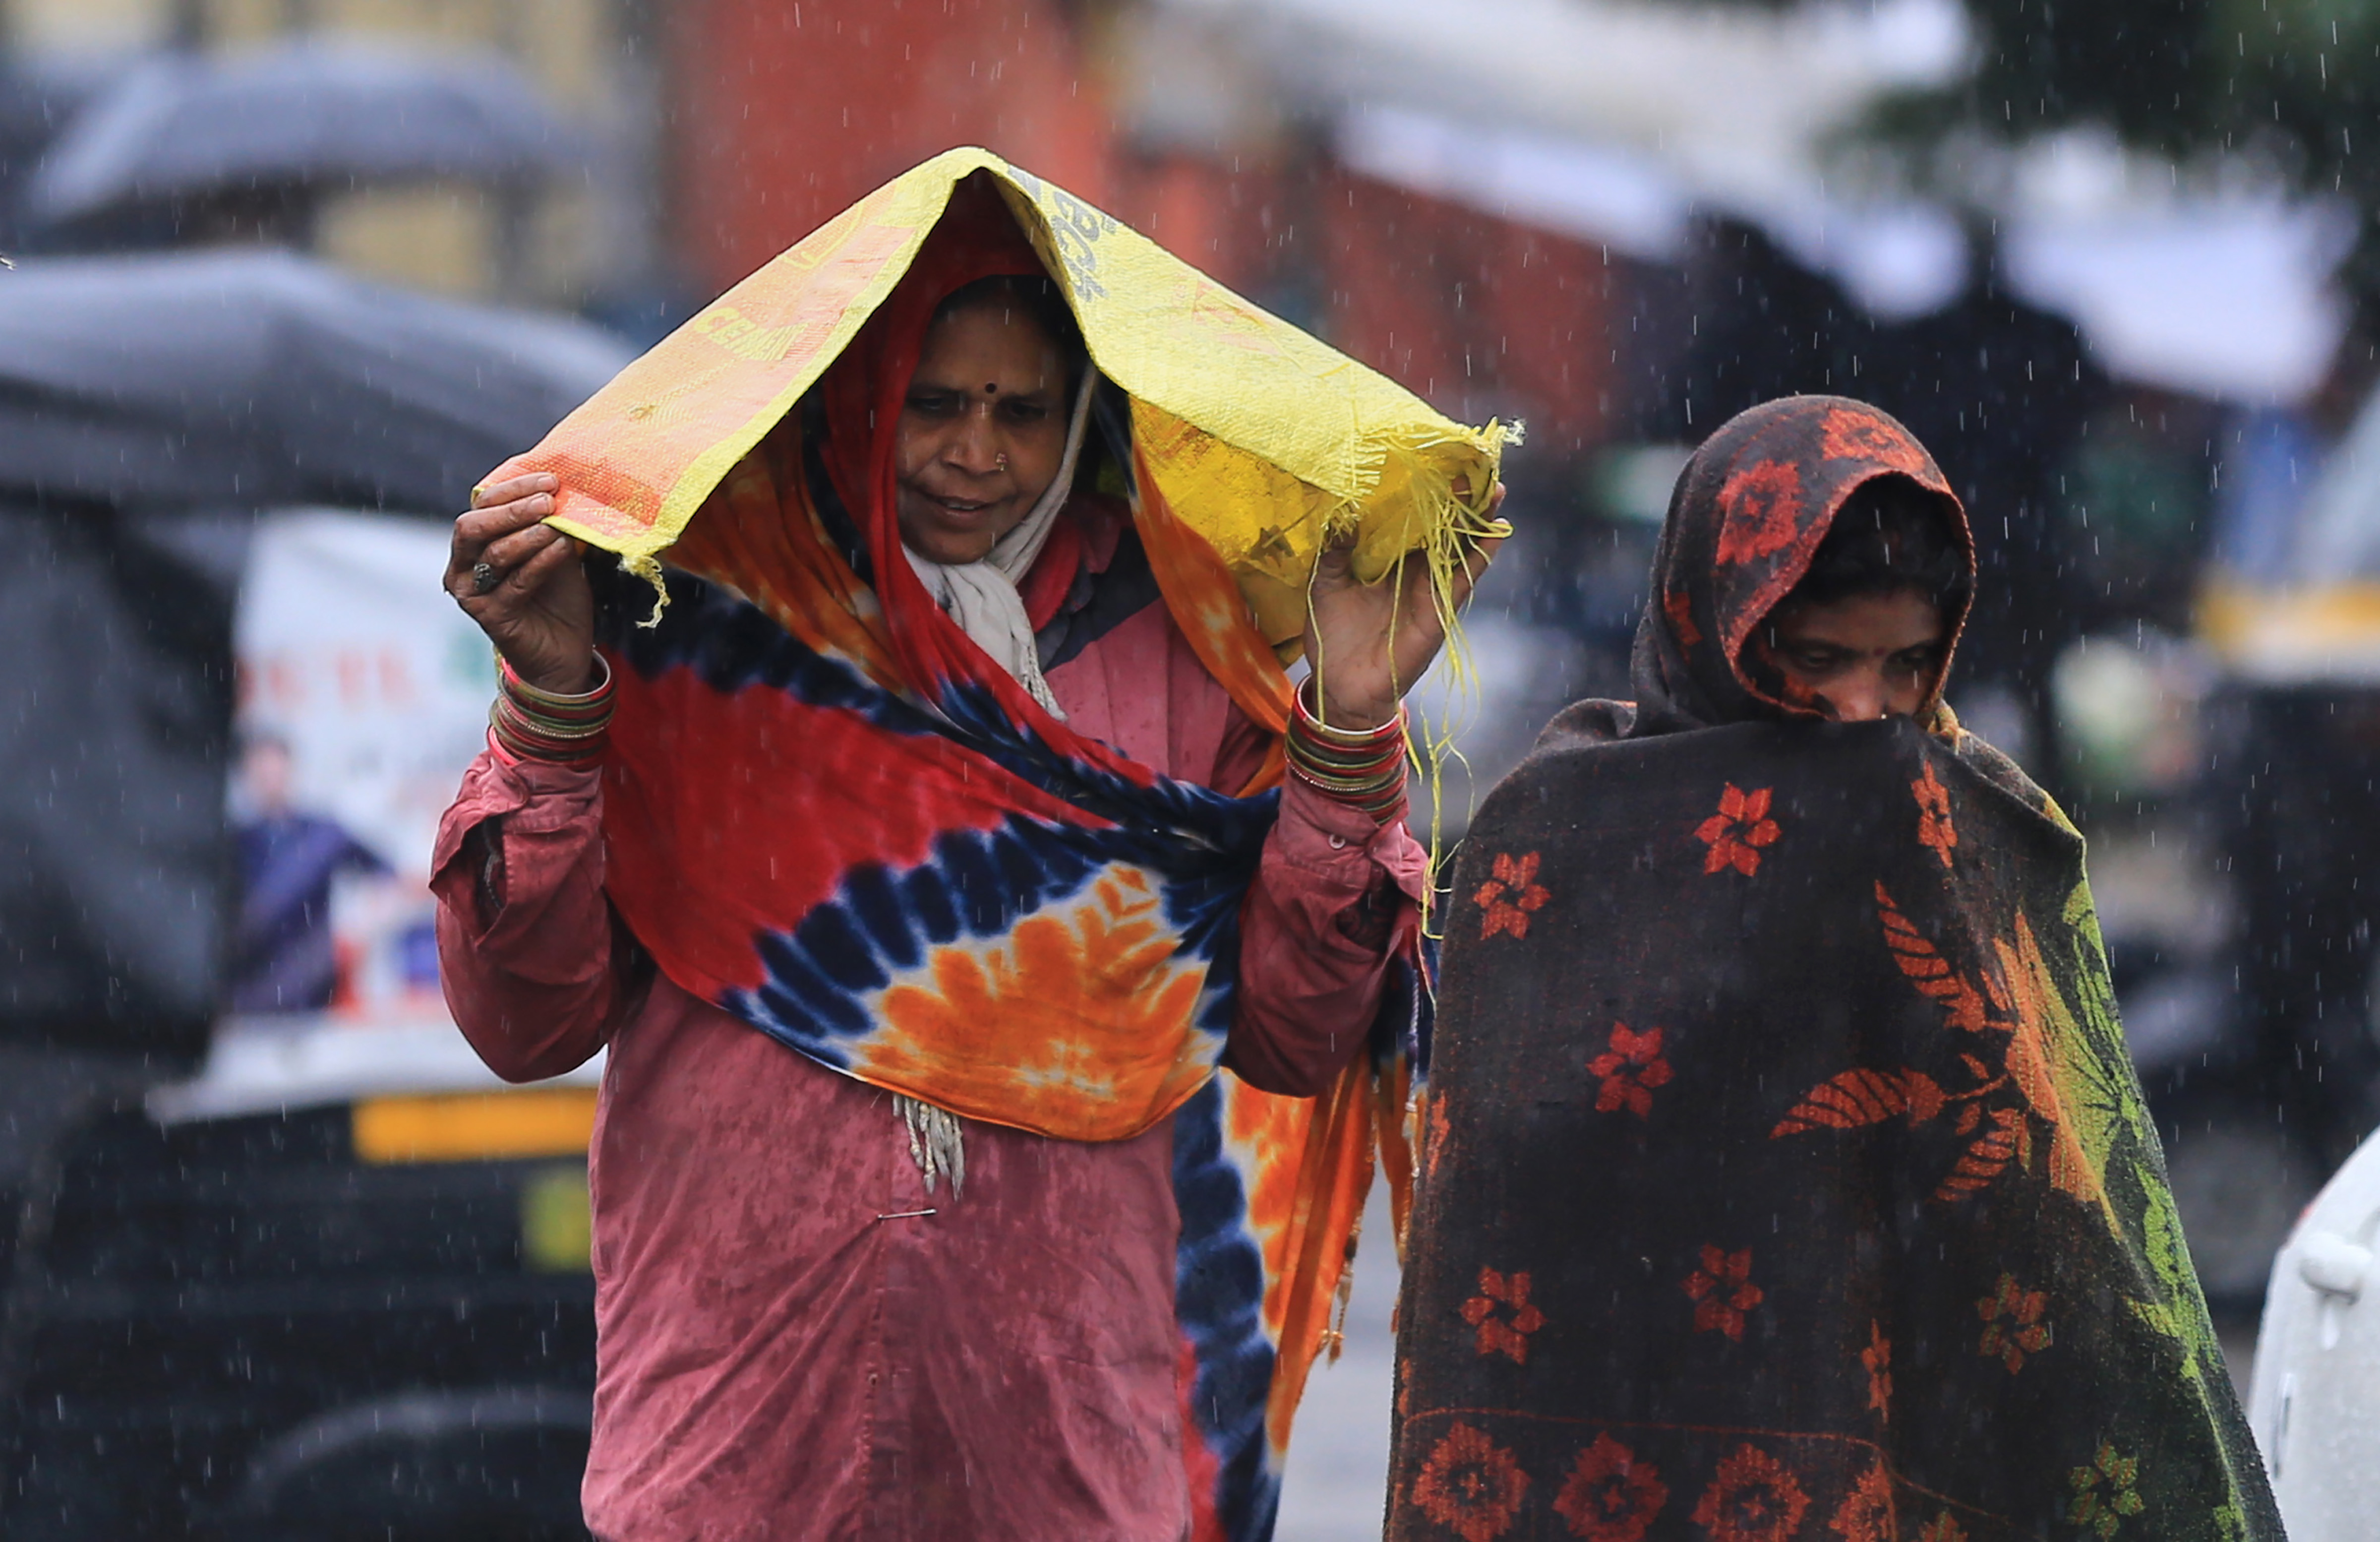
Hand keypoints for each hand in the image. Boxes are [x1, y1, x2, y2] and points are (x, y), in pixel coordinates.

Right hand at [445, 473, 595, 694]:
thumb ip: (550, 525)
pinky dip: (541, 561)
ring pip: (494, 553)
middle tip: (548, 500)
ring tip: (559, 524)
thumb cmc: (557, 599)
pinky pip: (516, 582)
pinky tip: (562, 547)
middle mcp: (462, 567)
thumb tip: (562, 490)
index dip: (513, 489)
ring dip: (530, 534)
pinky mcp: (491, 616)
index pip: (482, 505)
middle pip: (473, 526)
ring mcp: (472, 594)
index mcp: (473, 545)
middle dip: (511, 509)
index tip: (549, 479)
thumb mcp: (554, 553)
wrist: (564, 652)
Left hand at [1302, 482, 1504, 728]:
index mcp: (1386, 558)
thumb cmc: (1331, 634)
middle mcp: (1413, 568)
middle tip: (1475, 462)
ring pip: (1460, 546)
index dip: (1425, 491)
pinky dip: (1482, 553)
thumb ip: (1335, 549)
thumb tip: (1343, 512)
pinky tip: (1495, 529)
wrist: (1340, 685)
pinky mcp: (1440, 609)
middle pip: (1443, 525)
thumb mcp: (1325, 584)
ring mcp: (1430, 587)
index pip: (1410, 517)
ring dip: (1478, 518)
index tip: (1438, 459)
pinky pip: (1466, 577)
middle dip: (1460, 496)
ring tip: (1494, 487)